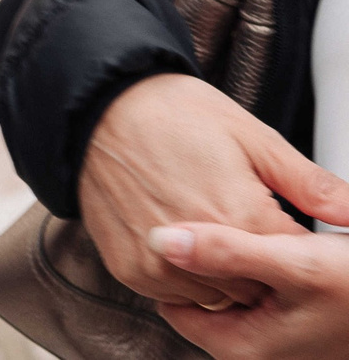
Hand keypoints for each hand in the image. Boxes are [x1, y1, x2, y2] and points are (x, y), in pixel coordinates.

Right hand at [78, 74, 348, 308]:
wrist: (95, 107)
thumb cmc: (172, 113)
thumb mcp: (253, 136)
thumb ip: (310, 184)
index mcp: (241, 216)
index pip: (293, 264)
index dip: (289, 242)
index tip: (273, 218)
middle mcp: (201, 248)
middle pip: (256, 289)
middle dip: (256, 264)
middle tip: (235, 220)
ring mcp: (159, 262)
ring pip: (215, 298)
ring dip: (219, 275)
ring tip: (205, 224)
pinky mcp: (129, 266)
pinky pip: (171, 294)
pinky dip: (180, 276)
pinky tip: (178, 237)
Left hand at [153, 224, 348, 358]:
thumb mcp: (293, 262)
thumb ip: (225, 252)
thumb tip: (160, 242)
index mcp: (243, 348)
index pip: (172, 304)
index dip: (176, 264)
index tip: (177, 226)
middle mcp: (256, 349)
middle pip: (198, 296)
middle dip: (201, 260)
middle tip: (210, 219)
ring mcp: (274, 336)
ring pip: (226, 288)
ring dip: (228, 258)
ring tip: (245, 231)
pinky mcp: (290, 318)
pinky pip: (253, 287)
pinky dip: (253, 262)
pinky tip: (268, 240)